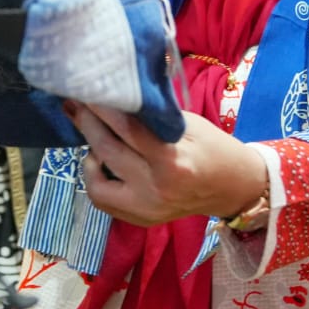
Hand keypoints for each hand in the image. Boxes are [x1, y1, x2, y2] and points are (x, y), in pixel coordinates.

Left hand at [65, 103, 266, 226]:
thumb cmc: (214, 148)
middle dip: (87, 123)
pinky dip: (94, 178)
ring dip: (88, 153)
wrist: (234, 188)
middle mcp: (156, 189)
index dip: (102, 107)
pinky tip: (100, 160)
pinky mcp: (140, 220)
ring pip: (96, 181)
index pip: (127, 129)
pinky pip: (102, 200)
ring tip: (92, 134)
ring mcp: (146, 209)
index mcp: (173, 161)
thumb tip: (112, 97)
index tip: (86, 88)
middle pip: (107, 151)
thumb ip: (150, 115)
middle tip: (74, 102)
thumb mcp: (187, 124)